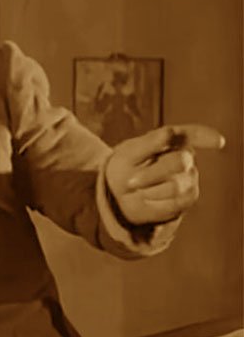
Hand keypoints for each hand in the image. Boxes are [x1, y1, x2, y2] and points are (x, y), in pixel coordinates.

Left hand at [106, 124, 224, 224]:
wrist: (119, 192)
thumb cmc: (124, 167)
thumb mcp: (128, 154)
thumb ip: (149, 143)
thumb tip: (168, 132)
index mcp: (173, 140)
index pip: (193, 134)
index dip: (205, 136)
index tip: (218, 142)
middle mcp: (186, 157)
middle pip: (179, 162)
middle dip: (152, 174)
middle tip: (129, 182)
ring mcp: (190, 178)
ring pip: (177, 186)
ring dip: (150, 190)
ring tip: (136, 190)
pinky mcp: (188, 197)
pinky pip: (175, 203)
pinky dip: (155, 203)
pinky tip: (145, 199)